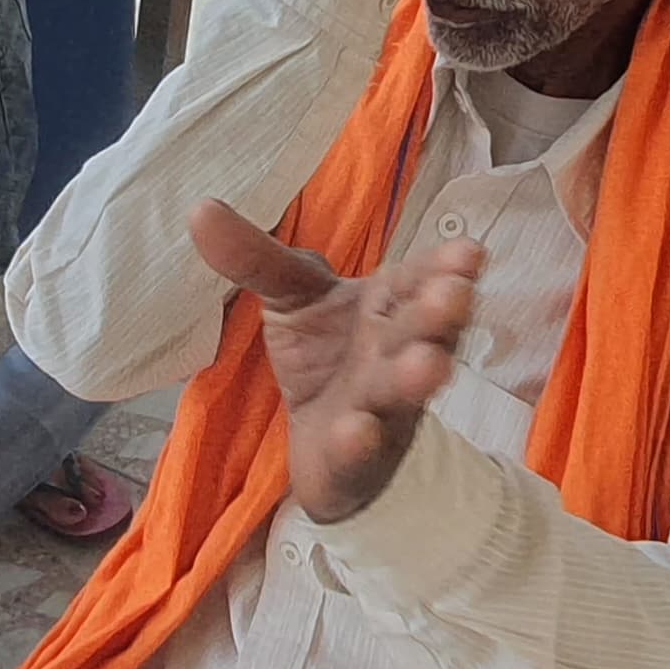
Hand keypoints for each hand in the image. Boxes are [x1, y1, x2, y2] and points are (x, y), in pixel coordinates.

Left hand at [187, 201, 478, 522]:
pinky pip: (361, 452)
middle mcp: (397, 354)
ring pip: (400, 392)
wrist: (326, 442)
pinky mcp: (358, 459)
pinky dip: (361, 442)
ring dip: (415, 377)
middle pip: (420, 333)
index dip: (445, 268)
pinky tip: (358, 431)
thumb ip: (256, 258)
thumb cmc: (327, 354)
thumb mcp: (291, 298)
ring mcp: (383, 409)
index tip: (469, 252)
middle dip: (438, 315)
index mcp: (389, 307)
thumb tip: (200, 208)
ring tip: (429, 365)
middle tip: (456, 295)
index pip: (421, 281)